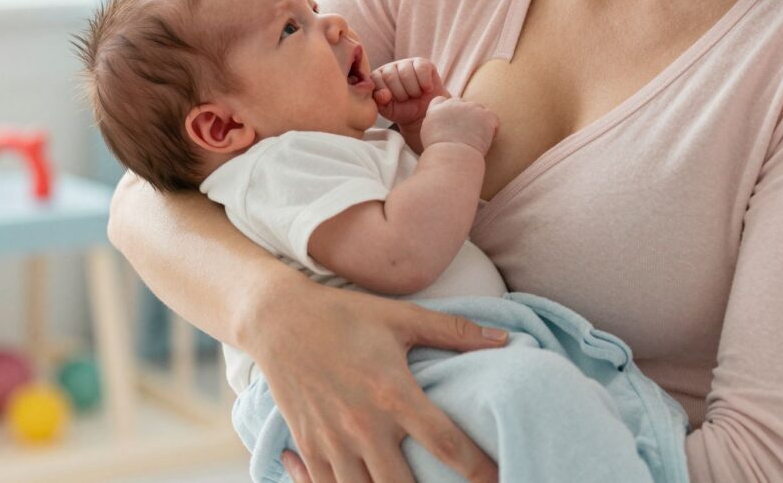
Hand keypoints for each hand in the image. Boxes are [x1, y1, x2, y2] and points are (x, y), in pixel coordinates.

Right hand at [250, 281, 505, 482]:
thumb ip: (454, 331)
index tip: (498, 477)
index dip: (476, 468)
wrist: (279, 321)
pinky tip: (366, 482)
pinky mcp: (309, 449)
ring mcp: (333, 443)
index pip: (444, 442)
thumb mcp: (401, 317)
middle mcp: (364, 425)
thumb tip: (504, 340)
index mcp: (393, 392)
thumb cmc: (346, 316)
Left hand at [371, 58, 449, 127]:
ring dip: (413, 90)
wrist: (425, 113)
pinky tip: (427, 89)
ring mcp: (406, 63)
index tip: (393, 101)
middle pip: (390, 76)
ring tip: (416, 94)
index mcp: (377, 77)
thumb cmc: (403, 110)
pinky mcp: (422, 63)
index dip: (386, 94)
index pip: (375, 79)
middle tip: (406, 99)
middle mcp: (390, 67)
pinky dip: (425, 83)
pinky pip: (422, 69)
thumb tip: (384, 94)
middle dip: (400, 94)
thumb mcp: (388, 110)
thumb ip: (379, 102)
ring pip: (406, 74)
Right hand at [420, 96, 498, 156]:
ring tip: (477, 139)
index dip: (448, 111)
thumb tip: (442, 124)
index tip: (452, 122)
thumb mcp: (429, 134)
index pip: (442, 101)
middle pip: (462, 103)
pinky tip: (487, 140)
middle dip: (465, 115)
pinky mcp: (486, 115)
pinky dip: (492, 129)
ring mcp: (471, 108)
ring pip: (479, 109)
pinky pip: (493, 119)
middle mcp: (454, 104)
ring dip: (480, 121)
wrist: (452, 156)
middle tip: (467, 134)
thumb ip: (434, 123)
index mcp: (437, 109)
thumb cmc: (440, 153)